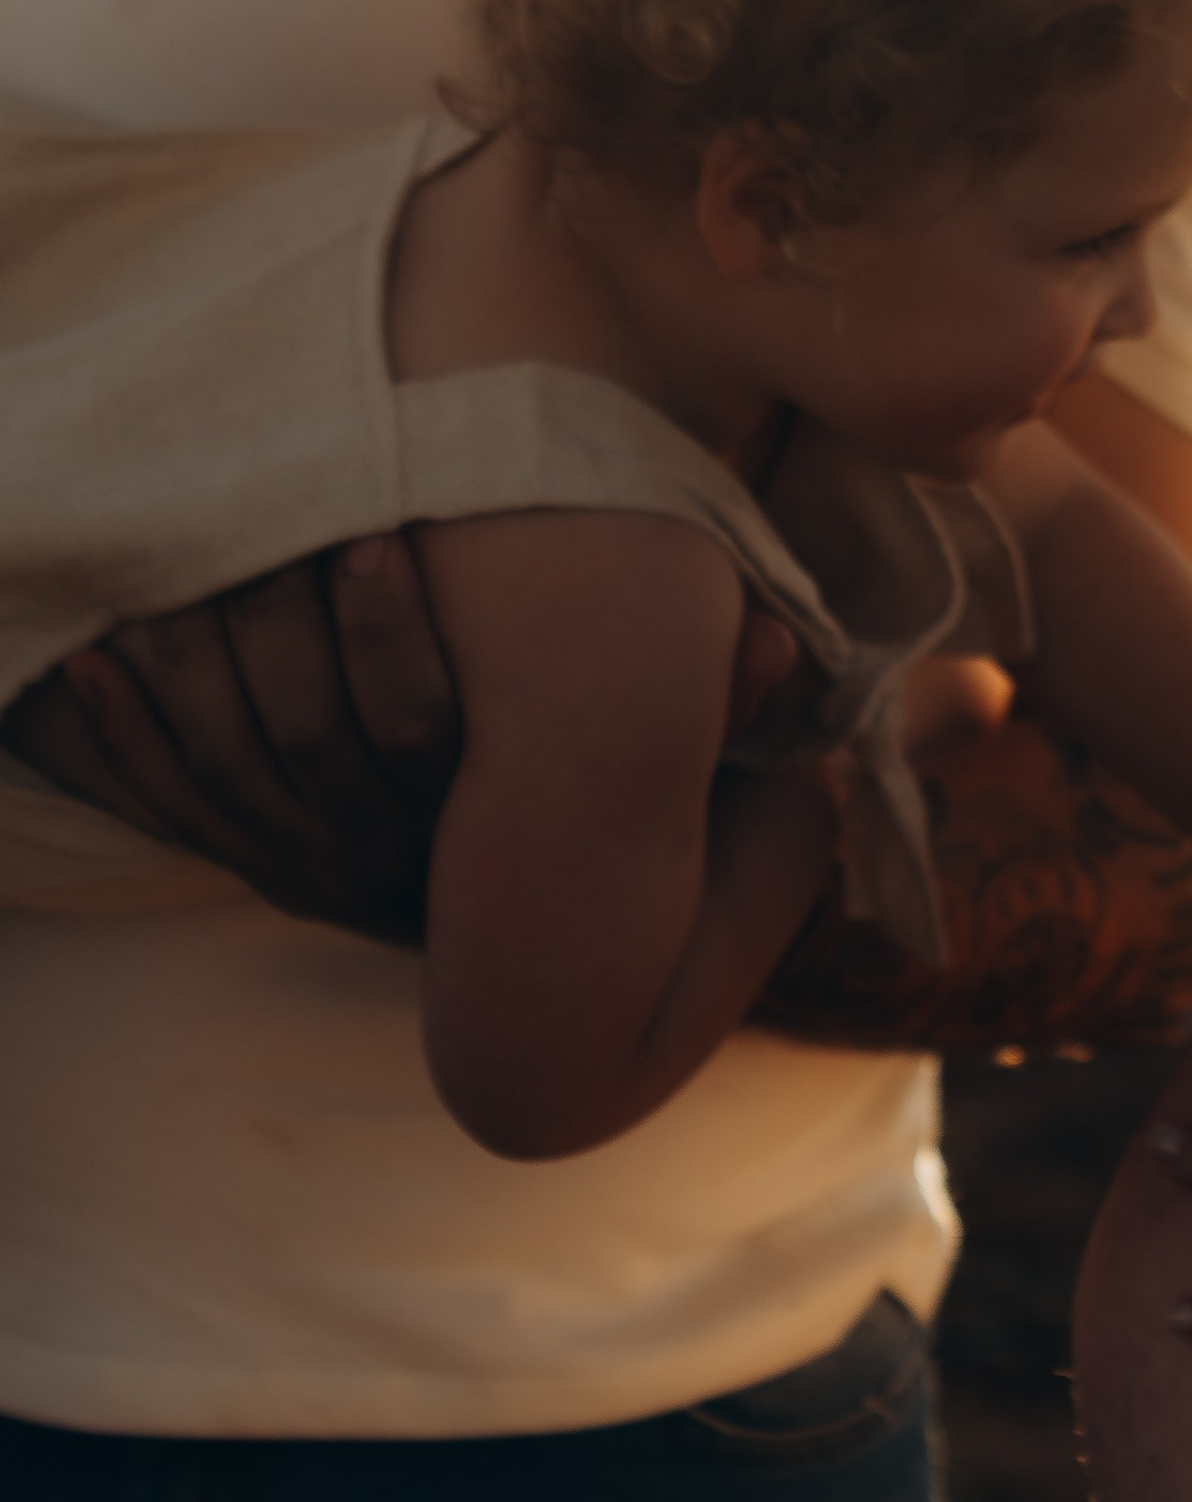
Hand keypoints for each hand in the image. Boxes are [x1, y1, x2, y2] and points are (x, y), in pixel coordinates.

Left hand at [8, 538, 799, 942]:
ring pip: (225, 778)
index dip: (384, 636)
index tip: (373, 534)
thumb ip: (728, 714)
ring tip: (165, 580)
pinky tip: (94, 667)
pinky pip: (170, 811)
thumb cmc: (617, 835)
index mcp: (472, 837)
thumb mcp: (679, 786)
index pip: (410, 735)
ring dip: (189, 678)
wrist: (540, 975)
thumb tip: (787, 640)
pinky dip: (124, 743)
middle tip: (246, 526)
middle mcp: (380, 866)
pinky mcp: (254, 867)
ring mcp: (307, 872)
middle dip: (267, 635)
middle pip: (297, 748)